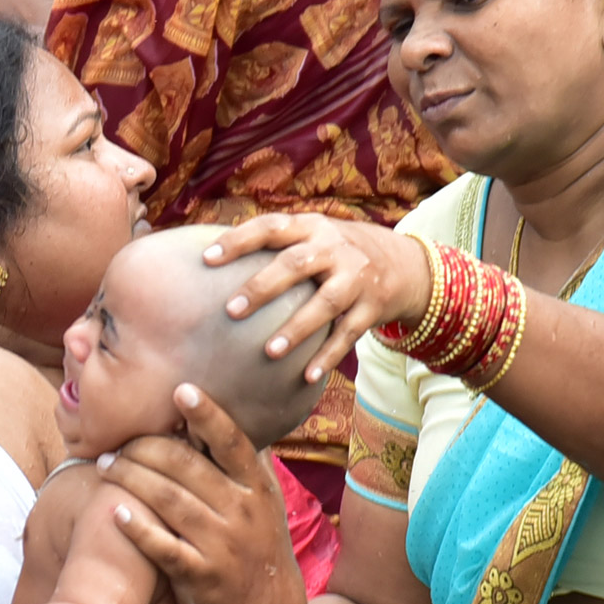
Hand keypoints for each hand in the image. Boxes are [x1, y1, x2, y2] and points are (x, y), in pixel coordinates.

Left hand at [98, 384, 305, 603]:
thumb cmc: (256, 541)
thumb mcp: (263, 498)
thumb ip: (242, 459)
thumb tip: (225, 409)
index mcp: (254, 485)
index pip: (230, 441)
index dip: (206, 415)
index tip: (181, 390)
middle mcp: (241, 510)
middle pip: (185, 466)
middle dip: (143, 448)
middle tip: (114, 443)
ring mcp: (222, 544)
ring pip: (169, 500)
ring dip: (131, 478)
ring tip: (104, 465)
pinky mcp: (202, 576)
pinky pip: (164, 548)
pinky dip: (138, 529)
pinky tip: (114, 512)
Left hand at [205, 213, 430, 378]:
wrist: (400, 262)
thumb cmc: (330, 252)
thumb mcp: (307, 236)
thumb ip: (269, 246)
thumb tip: (204, 262)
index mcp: (310, 228)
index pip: (270, 228)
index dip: (239, 240)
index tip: (207, 258)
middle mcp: (334, 248)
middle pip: (297, 264)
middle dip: (263, 287)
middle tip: (230, 311)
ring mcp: (357, 277)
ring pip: (327, 302)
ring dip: (298, 327)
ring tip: (270, 351)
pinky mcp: (372, 307)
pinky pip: (349, 334)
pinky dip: (329, 355)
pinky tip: (307, 375)